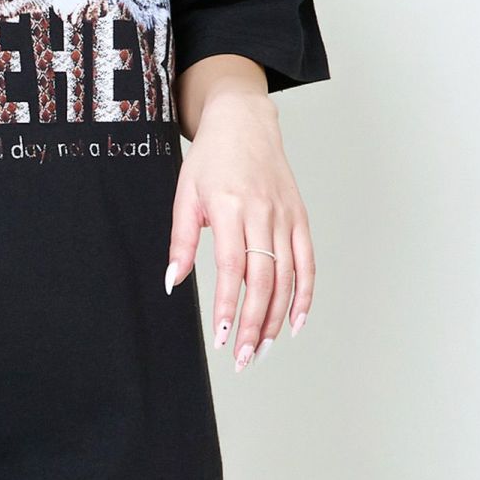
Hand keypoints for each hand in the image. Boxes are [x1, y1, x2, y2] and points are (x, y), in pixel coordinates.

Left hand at [165, 81, 314, 371]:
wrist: (244, 123)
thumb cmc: (211, 159)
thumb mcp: (185, 194)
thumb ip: (181, 240)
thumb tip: (172, 282)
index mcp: (229, 207)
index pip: (232, 267)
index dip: (230, 305)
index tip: (223, 336)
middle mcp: (261, 213)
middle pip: (264, 279)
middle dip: (254, 323)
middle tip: (243, 356)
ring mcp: (285, 216)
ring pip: (287, 276)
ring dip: (276, 317)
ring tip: (262, 348)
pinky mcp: (300, 218)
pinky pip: (307, 262)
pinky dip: (305, 294)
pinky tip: (294, 322)